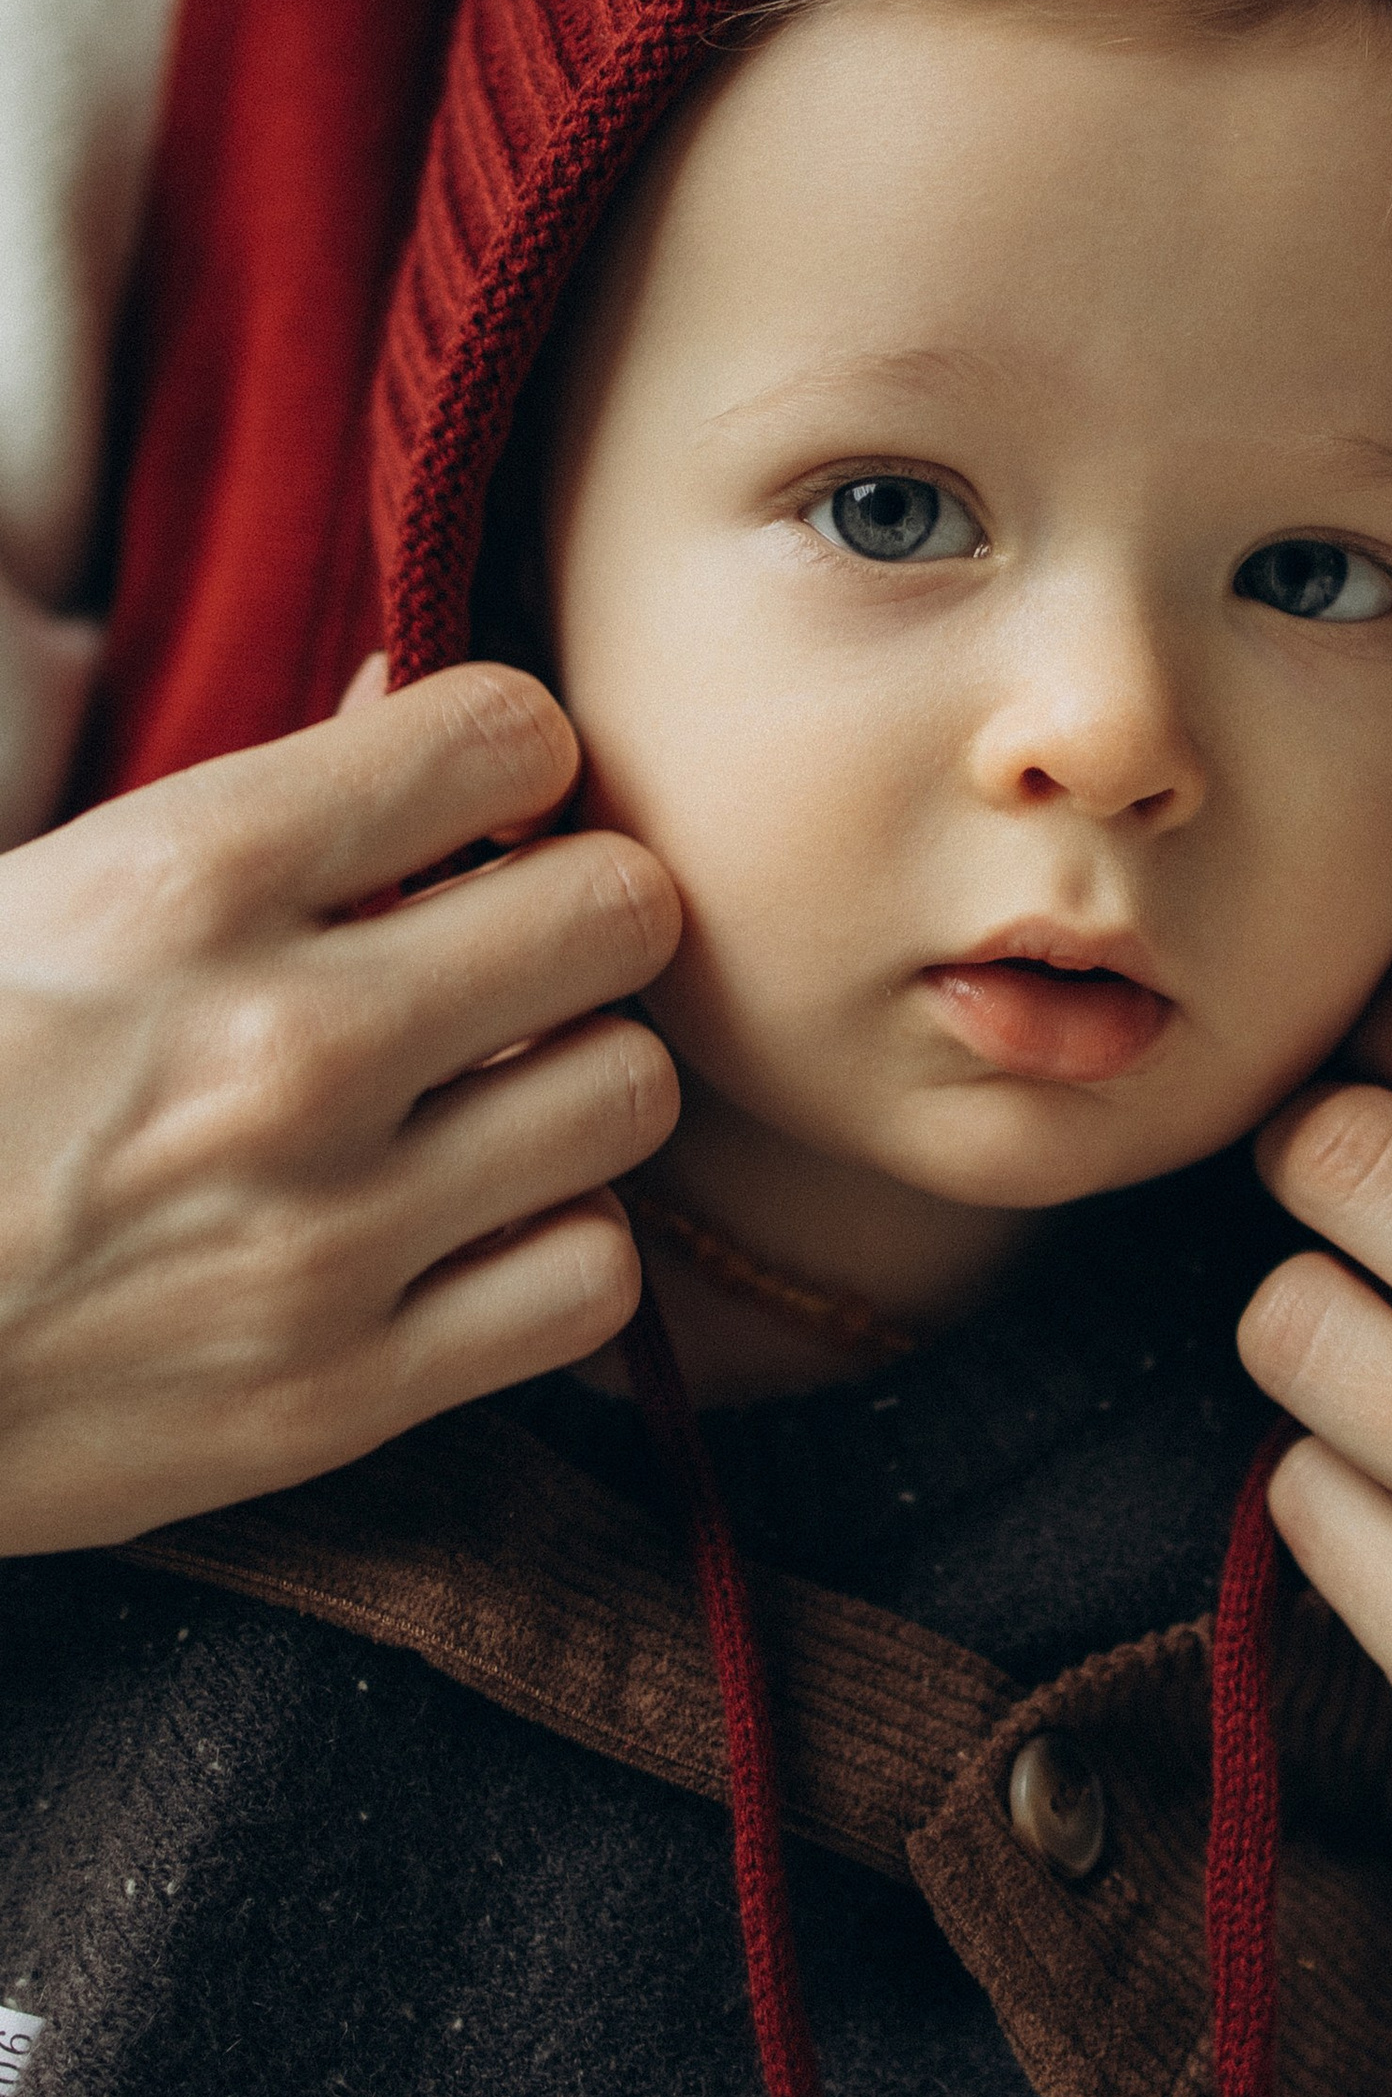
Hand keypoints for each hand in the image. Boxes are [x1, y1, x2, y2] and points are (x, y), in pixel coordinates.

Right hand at [0, 662, 679, 1551]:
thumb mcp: (43, 897)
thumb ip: (253, 810)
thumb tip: (411, 703)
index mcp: (184, 878)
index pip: (511, 734)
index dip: (513, 767)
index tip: (474, 813)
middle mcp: (283, 1043)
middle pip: (622, 911)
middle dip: (577, 917)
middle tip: (510, 957)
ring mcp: (324, 1231)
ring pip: (628, 1093)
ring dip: (572, 1084)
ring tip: (484, 1098)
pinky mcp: (342, 1393)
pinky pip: (592, 1283)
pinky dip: (550, 1252)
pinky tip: (467, 1232)